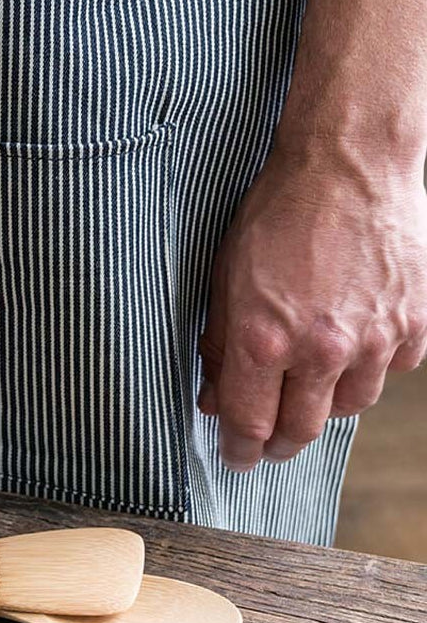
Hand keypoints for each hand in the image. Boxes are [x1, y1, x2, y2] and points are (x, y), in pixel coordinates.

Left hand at [198, 144, 426, 471]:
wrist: (349, 165)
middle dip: (279, 442)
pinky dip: (371, 366)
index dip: (239, 449)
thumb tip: (216, 395)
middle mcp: (321, 350)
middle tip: (269, 441)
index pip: (249, 424)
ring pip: (349, 407)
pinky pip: (391, 371)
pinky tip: (354, 344)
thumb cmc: (279, 214)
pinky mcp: (414, 325)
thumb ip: (220, 344)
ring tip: (309, 384)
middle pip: (301, 430)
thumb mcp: (226, 277)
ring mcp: (374, 340)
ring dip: (325, 403)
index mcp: (264, 339)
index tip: (237, 456)